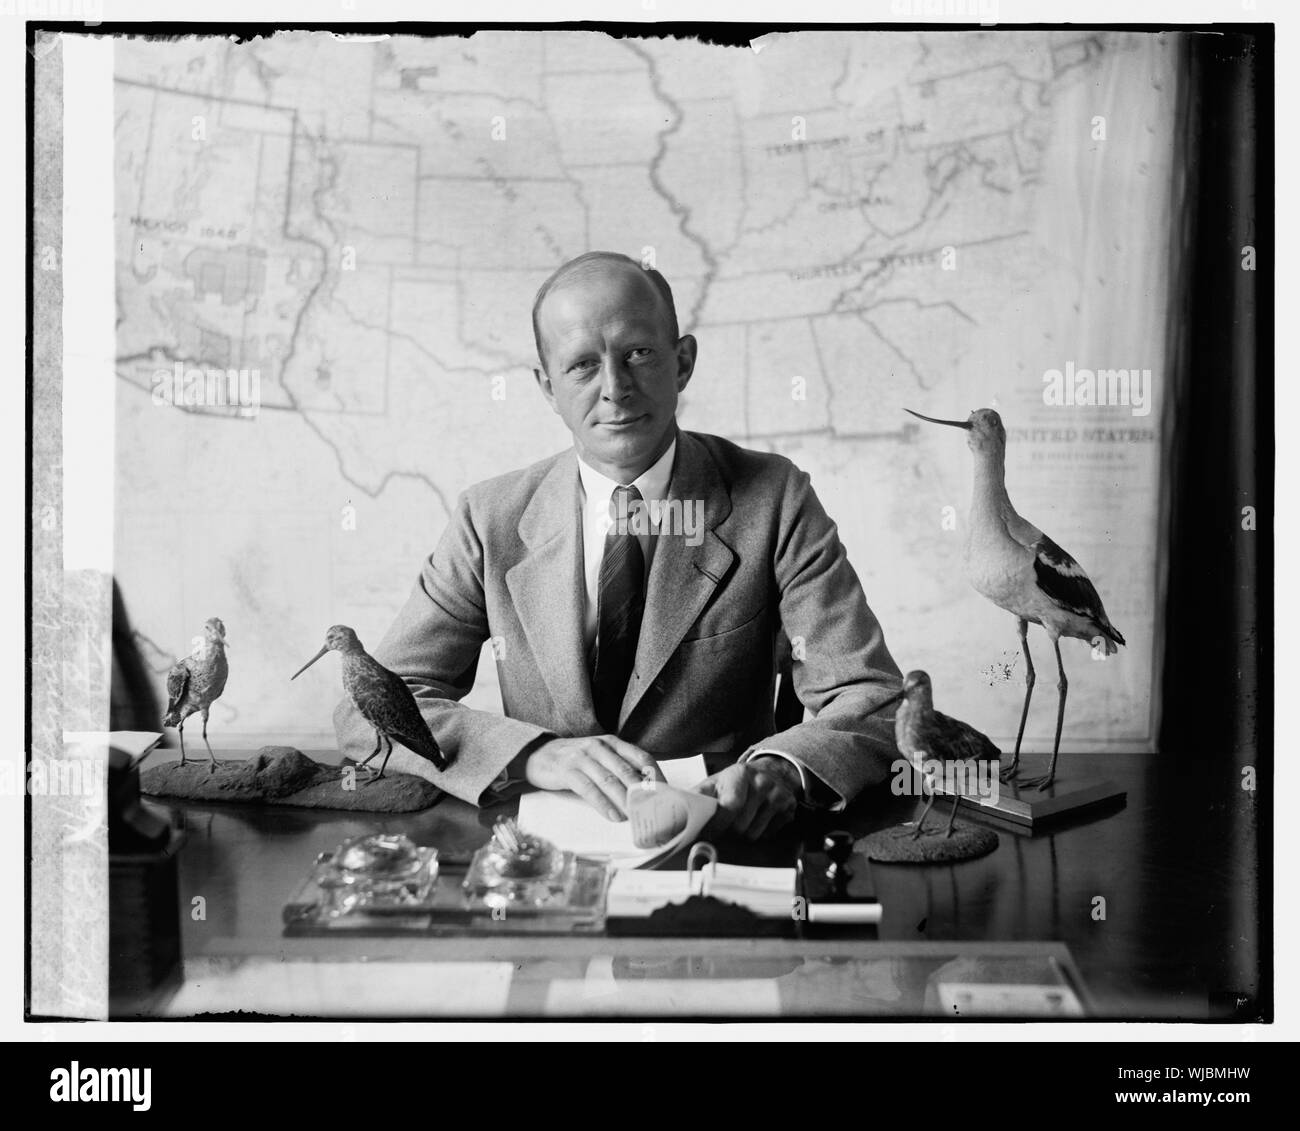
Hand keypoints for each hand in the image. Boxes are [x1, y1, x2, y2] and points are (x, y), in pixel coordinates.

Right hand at [522, 735, 664, 820]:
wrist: (538, 754)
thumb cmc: (575, 760)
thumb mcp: (599, 756)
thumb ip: (618, 767)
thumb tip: (644, 791)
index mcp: (612, 742)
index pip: (640, 756)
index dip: (655, 774)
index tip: (667, 792)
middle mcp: (599, 746)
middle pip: (627, 770)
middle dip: (643, 792)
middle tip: (655, 810)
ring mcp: (583, 757)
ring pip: (610, 780)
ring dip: (625, 801)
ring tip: (636, 817)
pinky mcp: (568, 770)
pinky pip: (589, 789)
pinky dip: (603, 804)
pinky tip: (613, 816)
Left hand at [695, 756, 800, 840]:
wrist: (770, 772)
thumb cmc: (734, 783)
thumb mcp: (714, 783)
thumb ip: (696, 797)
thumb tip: (674, 811)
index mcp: (739, 773)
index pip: (730, 806)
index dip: (717, 825)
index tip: (707, 834)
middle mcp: (762, 782)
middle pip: (741, 825)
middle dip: (729, 832)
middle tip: (724, 829)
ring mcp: (778, 794)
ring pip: (754, 834)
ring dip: (743, 835)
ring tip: (740, 823)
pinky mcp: (789, 807)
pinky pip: (769, 835)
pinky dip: (760, 834)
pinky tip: (756, 821)